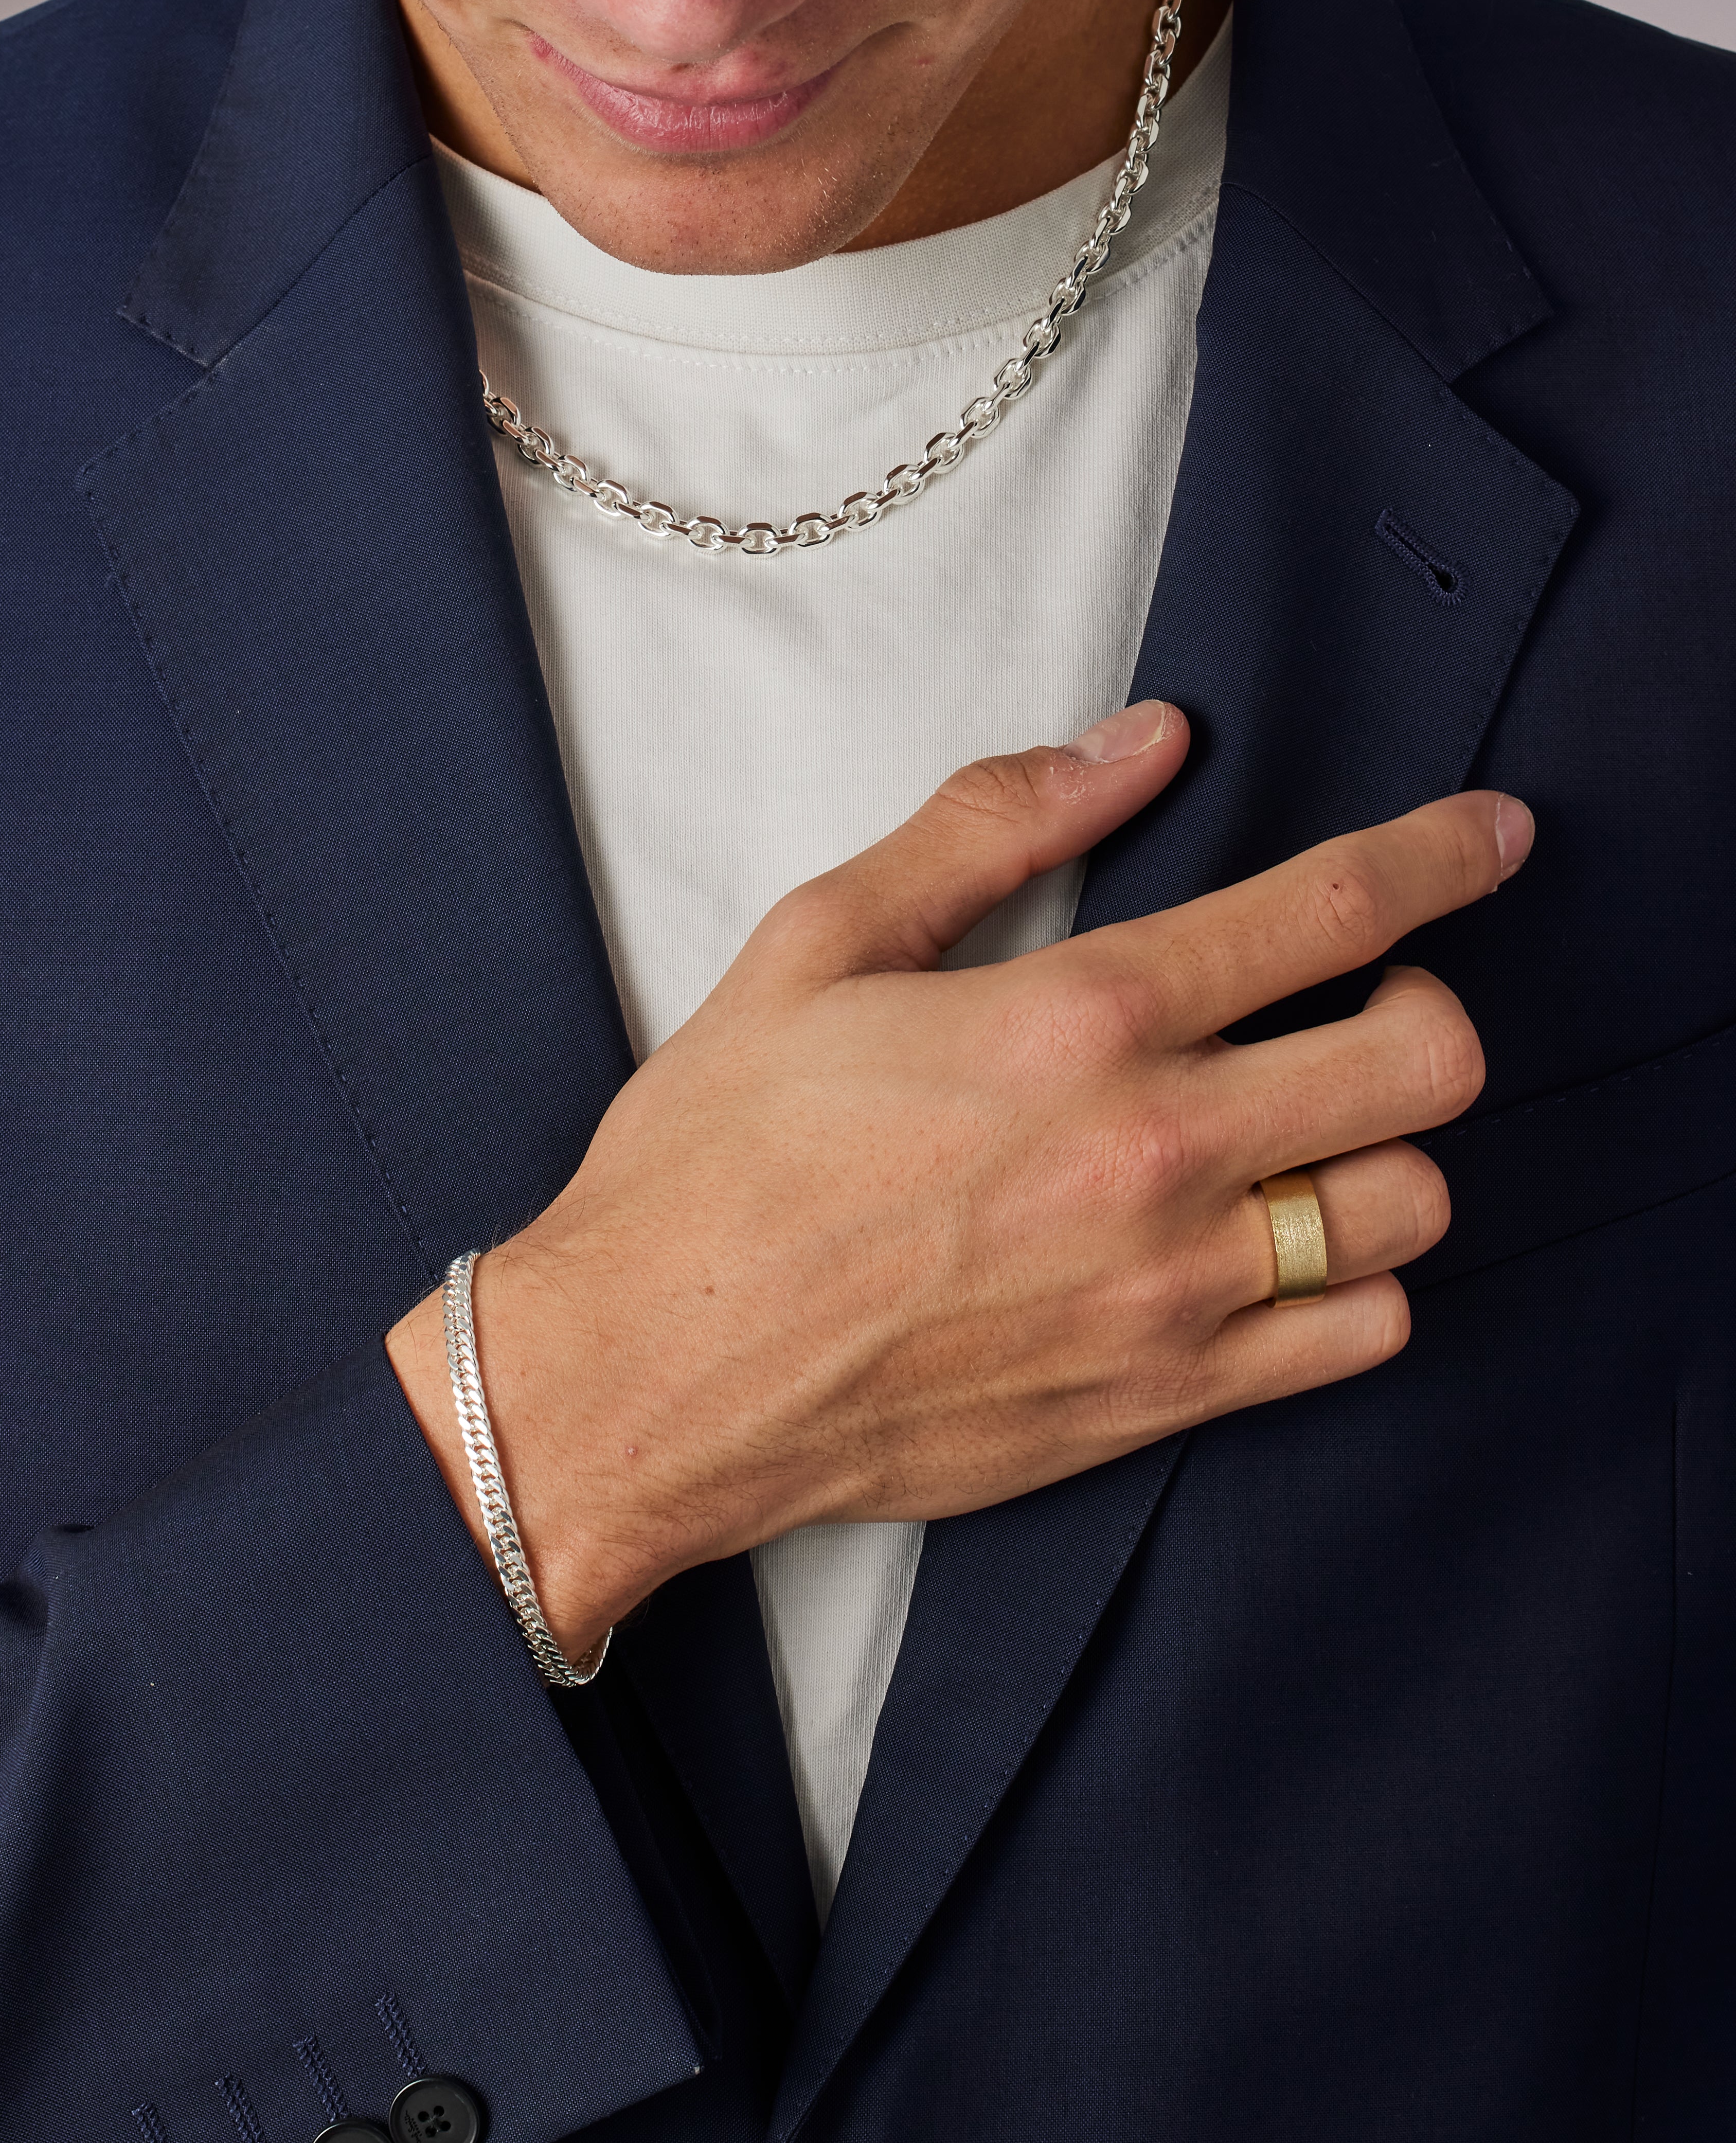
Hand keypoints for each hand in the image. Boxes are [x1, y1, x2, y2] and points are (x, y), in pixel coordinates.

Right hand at [388, 700, 1528, 1657]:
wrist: (651, 1374)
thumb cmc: (718, 1160)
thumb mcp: (819, 944)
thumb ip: (990, 828)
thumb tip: (1138, 744)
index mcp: (1073, 1021)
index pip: (1328, 912)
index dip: (1441, 856)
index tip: (1491, 837)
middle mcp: (1150, 1154)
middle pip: (1422, 1063)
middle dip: (1430, 1007)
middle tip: (1374, 998)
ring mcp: (1169, 1289)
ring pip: (1411, 1206)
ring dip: (1390, 1151)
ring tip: (1316, 1132)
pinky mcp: (1161, 1398)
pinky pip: (1360, 1337)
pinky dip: (1358, 1284)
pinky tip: (1286, 1248)